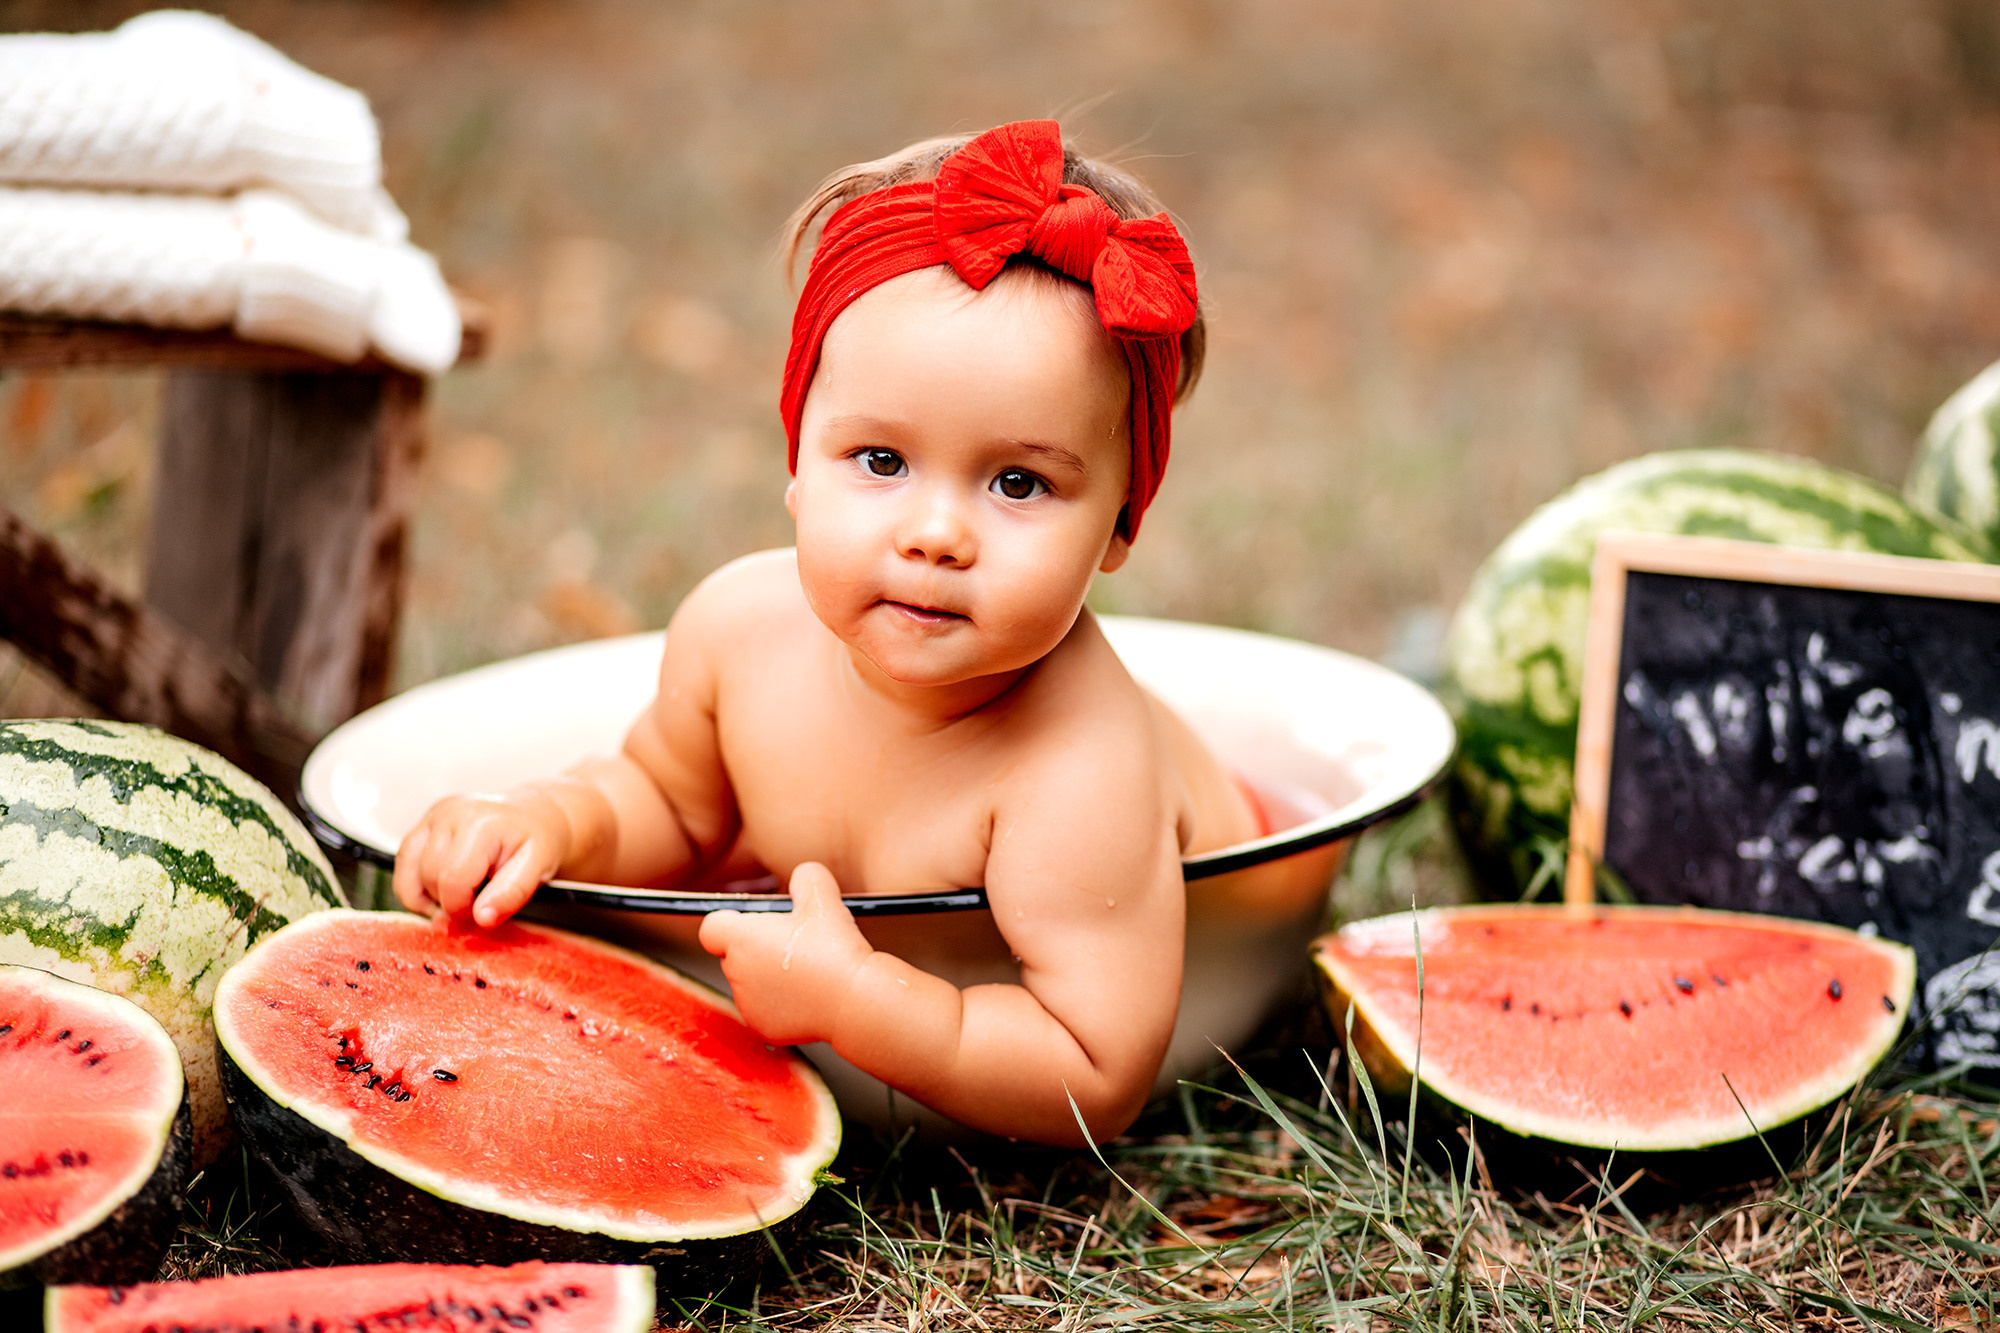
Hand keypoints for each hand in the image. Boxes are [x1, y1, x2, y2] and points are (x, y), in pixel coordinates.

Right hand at [392, 791, 571, 927]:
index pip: (453, 880)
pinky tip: (439, 891)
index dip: (462, 909)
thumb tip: (482, 918)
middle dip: (448, 903)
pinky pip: (403, 863)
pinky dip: (414, 886)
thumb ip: (512, 894)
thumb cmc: (537, 841)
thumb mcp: (539, 868)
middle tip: (475, 905)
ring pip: (408, 872)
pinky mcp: (423, 824)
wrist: (535, 817)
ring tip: (458, 897)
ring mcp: (433, 817)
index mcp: (480, 823)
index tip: (481, 914)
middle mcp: (450, 813)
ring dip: (428, 896)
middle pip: (428, 878)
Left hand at [698, 862, 873, 1045]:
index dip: (730, 923)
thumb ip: (806, 878)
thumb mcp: (823, 898)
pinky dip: (780, 1004)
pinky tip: (808, 996)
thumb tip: (803, 876)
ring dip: (768, 976)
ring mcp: (747, 1004)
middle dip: (757, 949)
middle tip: (794, 945)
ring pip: (750, 983)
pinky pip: (765, 1010)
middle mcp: (735, 973)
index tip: (756, 924)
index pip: (711, 928)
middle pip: (733, 955)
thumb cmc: (834, 950)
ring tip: (806, 971)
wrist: (852, 1000)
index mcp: (741, 939)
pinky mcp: (763, 1028)